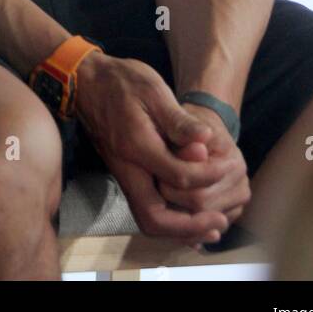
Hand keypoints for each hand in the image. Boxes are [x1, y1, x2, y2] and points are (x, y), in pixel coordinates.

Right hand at [74, 53, 235, 246]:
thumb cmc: (122, 82)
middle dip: (190, 226)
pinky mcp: (124, 176)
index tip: (225, 168)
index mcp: (136, 145)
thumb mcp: (154, 90)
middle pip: (155, 217)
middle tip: (220, 223)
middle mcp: (126, 169)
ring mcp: (123, 175)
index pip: (177, 176)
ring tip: (210, 227)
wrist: (86, 83)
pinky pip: (146, 209)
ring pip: (148, 220)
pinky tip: (190, 218)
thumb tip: (207, 139)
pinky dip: (170, 221)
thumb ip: (178, 120)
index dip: (207, 176)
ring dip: (180, 229)